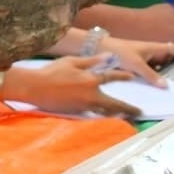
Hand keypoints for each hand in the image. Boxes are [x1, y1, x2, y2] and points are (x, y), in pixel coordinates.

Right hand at [16, 56, 137, 117]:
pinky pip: (93, 114)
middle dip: (128, 109)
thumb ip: (92, 61)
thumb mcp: (71, 61)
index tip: (132, 76)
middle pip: (115, 104)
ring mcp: (84, 105)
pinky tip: (105, 116)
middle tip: (138, 113)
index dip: (123, 76)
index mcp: (91, 79)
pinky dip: (102, 115)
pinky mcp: (77, 112)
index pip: (112, 77)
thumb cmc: (51, 72)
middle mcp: (91, 95)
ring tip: (125, 117)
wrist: (34, 88)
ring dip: (117, 115)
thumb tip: (110, 56)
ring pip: (106, 112)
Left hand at [99, 35, 173, 85]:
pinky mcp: (136, 65)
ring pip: (160, 68)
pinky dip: (153, 79)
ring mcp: (144, 58)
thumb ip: (151, 75)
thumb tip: (166, 86)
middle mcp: (152, 52)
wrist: (96, 49)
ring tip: (168, 90)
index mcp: (155, 48)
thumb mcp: (136, 64)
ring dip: (164, 76)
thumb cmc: (117, 52)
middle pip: (171, 60)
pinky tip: (153, 89)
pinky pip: (149, 72)